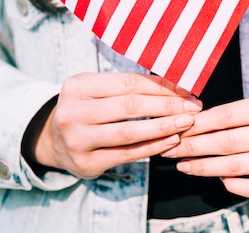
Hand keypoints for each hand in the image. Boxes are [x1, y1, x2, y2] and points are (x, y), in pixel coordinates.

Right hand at [23, 72, 201, 178]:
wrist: (55, 141)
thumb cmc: (88, 107)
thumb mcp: (97, 88)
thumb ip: (128, 85)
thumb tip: (175, 84)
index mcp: (78, 85)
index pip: (127, 83)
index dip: (160, 86)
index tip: (186, 89)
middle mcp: (73, 112)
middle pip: (130, 106)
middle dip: (167, 106)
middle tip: (193, 107)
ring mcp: (78, 140)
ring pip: (129, 132)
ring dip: (164, 127)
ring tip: (187, 123)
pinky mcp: (87, 164)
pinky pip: (127, 155)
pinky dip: (153, 147)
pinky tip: (171, 140)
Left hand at [162, 92, 248, 197]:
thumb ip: (235, 113)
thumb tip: (193, 124)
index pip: (227, 115)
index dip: (198, 124)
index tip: (177, 128)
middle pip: (228, 141)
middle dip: (194, 146)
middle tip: (170, 148)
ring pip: (236, 165)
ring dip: (204, 167)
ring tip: (184, 165)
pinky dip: (231, 183)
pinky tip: (216, 178)